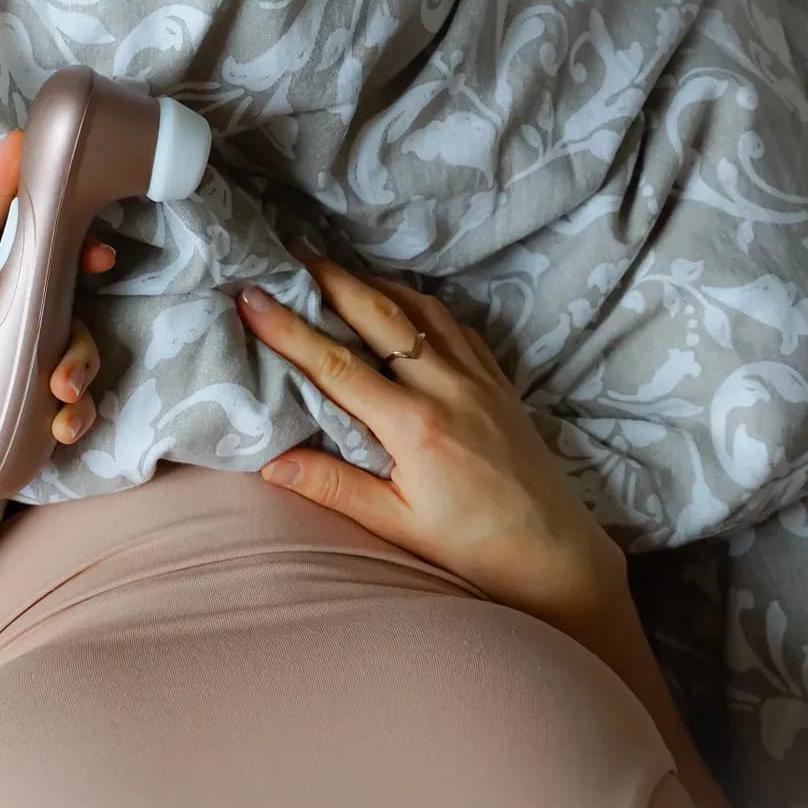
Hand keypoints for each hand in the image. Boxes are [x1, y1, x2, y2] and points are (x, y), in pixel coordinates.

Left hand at [0, 131, 112, 617]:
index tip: (23, 144)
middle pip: (31, 274)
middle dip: (68, 259)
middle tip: (100, 253)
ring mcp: (3, 371)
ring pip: (64, 332)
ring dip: (80, 355)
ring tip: (66, 394)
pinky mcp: (25, 408)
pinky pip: (71, 390)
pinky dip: (79, 406)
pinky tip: (63, 429)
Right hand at [237, 243, 625, 630]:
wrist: (555, 554)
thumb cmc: (473, 547)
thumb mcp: (397, 526)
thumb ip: (334, 488)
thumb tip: (270, 463)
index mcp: (414, 426)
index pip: (336, 365)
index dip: (288, 328)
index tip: (252, 298)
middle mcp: (447, 388)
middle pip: (379, 314)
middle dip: (331, 279)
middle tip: (290, 253)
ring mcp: (478, 379)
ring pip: (419, 310)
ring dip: (374, 282)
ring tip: (336, 268)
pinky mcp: (499, 382)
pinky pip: (455, 326)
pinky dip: (420, 304)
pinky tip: (401, 303)